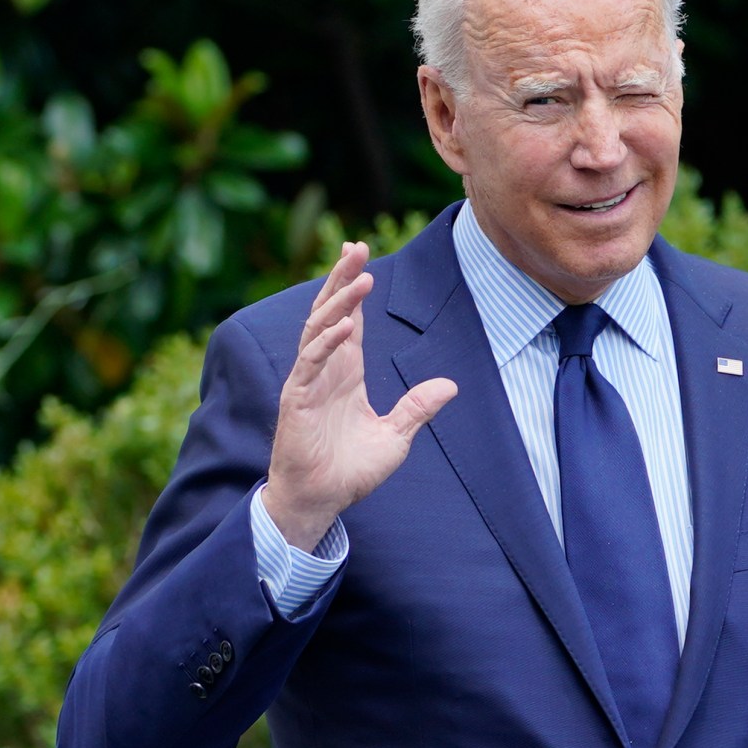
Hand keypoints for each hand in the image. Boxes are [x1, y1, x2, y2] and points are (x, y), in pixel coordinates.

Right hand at [263, 241, 457, 549]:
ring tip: (359, 276)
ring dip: (338, 302)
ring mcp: (308, 382)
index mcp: (345, 372)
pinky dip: (326, 343)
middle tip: (356, 246)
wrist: (322, 501)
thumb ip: (417, 408)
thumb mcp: (396, 436)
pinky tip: (343, 326)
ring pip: (318, 329)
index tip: (362, 256)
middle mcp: (325, 370)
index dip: (353, 287)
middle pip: (331, 312)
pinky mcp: (298, 400)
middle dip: (342, 279)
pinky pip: (310, 364)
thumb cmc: (350, 470)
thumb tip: (450, 385)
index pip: (349, 319)